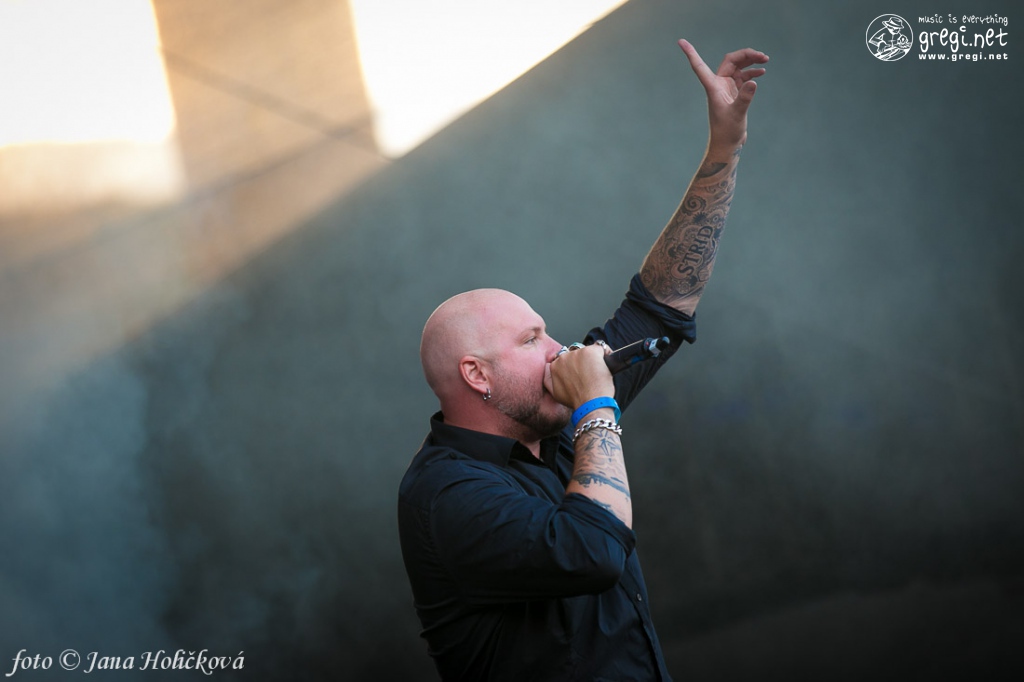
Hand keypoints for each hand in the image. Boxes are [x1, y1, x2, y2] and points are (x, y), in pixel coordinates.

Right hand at [545, 344, 613, 408]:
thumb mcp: (555, 393)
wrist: (590, 404)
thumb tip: (549, 368)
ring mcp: (578, 353)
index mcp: (555, 366)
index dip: (574, 366)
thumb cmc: (577, 400)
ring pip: (589, 352)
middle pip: (577, 354)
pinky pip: (602, 348)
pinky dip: (606, 355)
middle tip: (589, 376)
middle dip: (583, 362)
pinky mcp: (591, 351)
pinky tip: (607, 365)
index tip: (580, 374)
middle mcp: (564, 357)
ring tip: (597, 374)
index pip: (566, 359)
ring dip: (594, 360)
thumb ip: (549, 379)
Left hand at [678, 39, 767, 156]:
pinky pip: (743, 76)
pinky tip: (761, 73)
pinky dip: (752, 72)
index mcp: (713, 87)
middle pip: (730, 61)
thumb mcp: (737, 114)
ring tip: (765, 60)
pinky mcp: (734, 93)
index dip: (691, 53)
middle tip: (762, 56)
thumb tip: (753, 82)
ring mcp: (726, 88)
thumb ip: (744, 98)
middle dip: (745, 55)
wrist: (728, 144)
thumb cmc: (727, 132)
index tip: (681, 41)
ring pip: (738, 67)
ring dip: (751, 61)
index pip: (699, 66)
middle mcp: (718, 85)